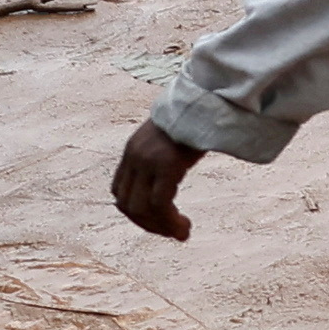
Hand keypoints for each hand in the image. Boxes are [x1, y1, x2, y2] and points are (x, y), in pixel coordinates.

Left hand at [111, 118, 202, 241]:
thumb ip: (165, 151)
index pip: (120, 192)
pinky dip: (169, 221)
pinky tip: (184, 227)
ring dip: (160, 227)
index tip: (159, 220)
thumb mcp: (172, 134)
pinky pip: (160, 204)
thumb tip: (176, 160)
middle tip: (172, 232)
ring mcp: (149, 162)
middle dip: (148, 225)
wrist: (209, 97)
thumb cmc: (198, 115)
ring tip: (181, 233)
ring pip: (141, 209)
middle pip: (127, 205)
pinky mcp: (167, 165)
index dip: (135, 212)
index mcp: (133, 151)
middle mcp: (135, 157)